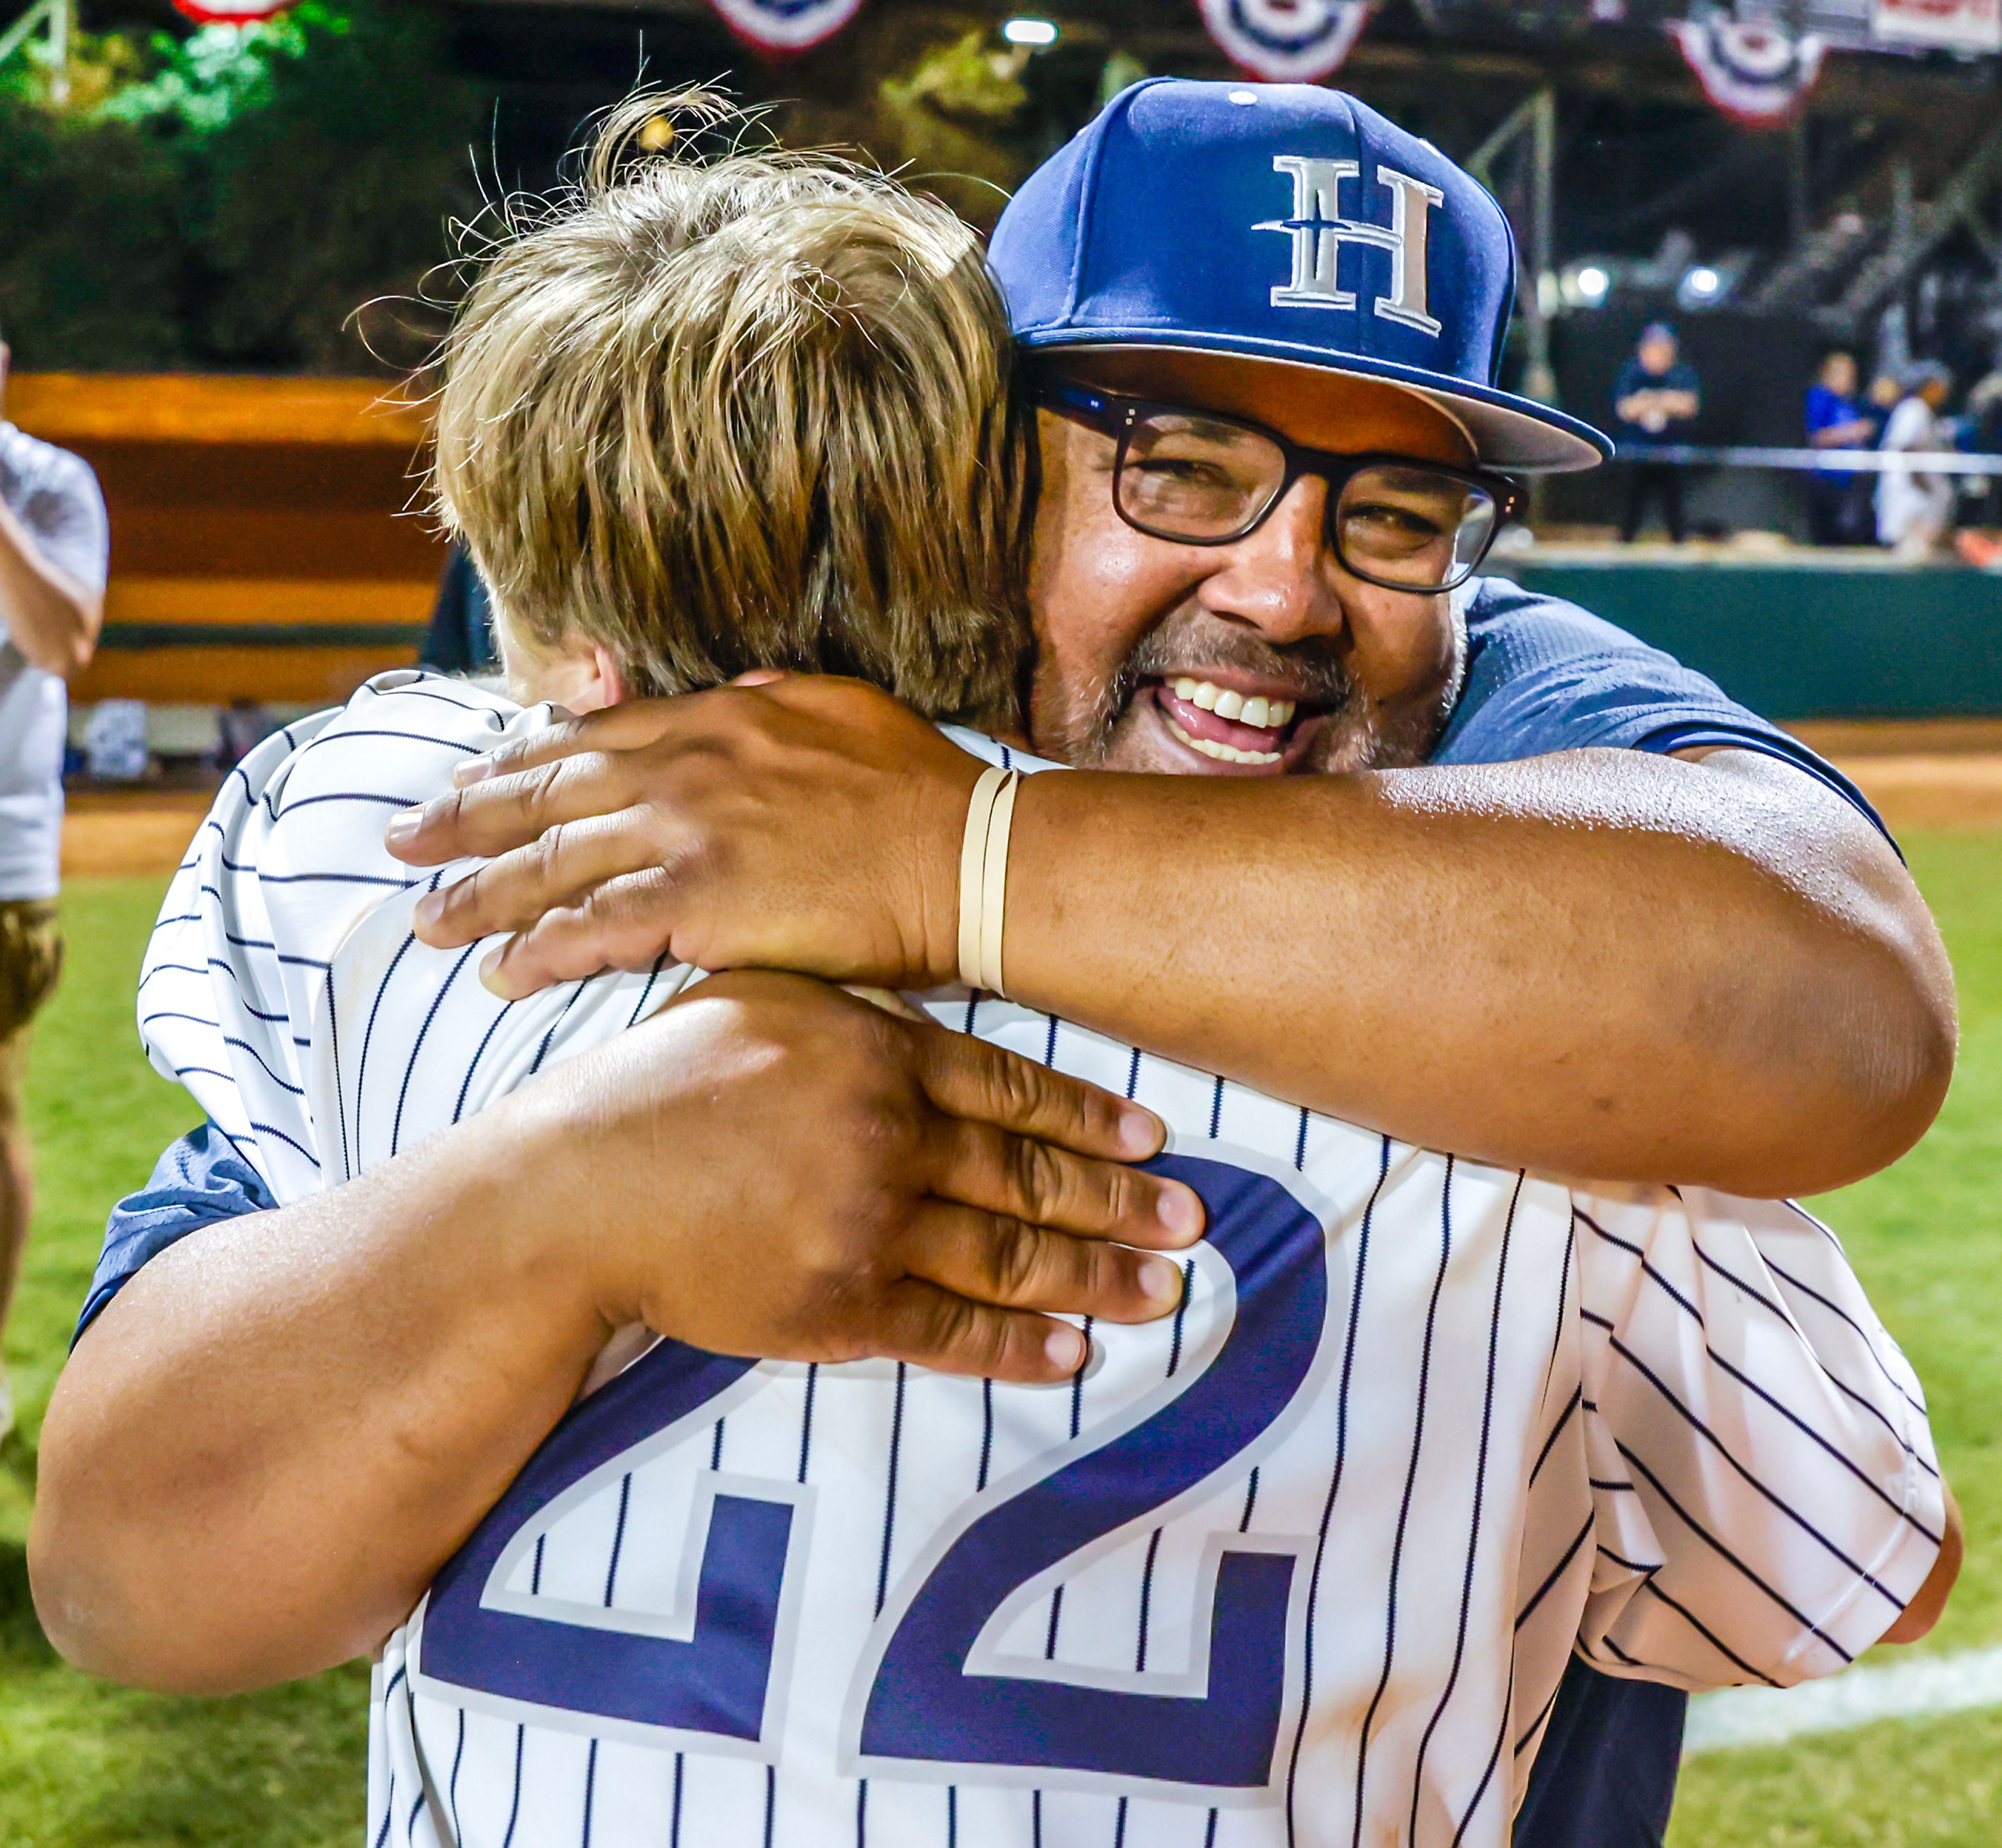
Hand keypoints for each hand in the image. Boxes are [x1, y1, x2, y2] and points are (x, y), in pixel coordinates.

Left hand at [386, 677, 980, 997]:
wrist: (972, 857)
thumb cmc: (924, 792)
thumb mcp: (846, 710)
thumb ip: (781, 697)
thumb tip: (745, 688)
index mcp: (719, 718)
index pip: (590, 738)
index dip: (518, 763)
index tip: (471, 780)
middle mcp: (686, 767)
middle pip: (546, 793)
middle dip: (464, 818)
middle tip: (403, 842)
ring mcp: (688, 832)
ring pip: (552, 861)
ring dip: (478, 892)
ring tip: (428, 919)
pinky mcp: (701, 903)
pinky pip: (594, 928)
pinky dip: (538, 949)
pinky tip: (499, 970)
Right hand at [517, 969, 1201, 1383]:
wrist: (573, 1191)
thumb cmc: (658, 1085)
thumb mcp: (759, 1007)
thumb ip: (858, 1015)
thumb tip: (940, 1031)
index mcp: (876, 1052)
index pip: (1015, 1088)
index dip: (1094, 1117)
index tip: (1154, 1138)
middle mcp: (889, 1136)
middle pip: (1032, 1174)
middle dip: (1123, 1203)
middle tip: (1193, 1222)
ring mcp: (867, 1225)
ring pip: (1010, 1256)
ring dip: (1098, 1277)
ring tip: (1164, 1291)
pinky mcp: (836, 1308)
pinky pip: (950, 1334)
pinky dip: (1019, 1346)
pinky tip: (1072, 1352)